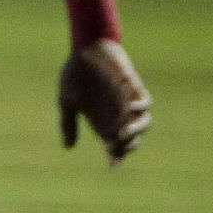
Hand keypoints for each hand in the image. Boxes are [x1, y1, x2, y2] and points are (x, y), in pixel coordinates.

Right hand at [59, 39, 150, 162]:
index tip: (113, 164)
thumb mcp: (67, 100)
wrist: (85, 47)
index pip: (115, 144)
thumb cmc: (76, 72)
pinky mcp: (134, 88)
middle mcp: (118, 114)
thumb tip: (68, 148)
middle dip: (125, 146)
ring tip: (124, 133)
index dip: (117, 155)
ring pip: (142, 124)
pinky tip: (130, 107)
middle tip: (115, 146)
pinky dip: (140, 108)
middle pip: (131, 138)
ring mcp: (128, 101)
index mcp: (102, 119)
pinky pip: (145, 103)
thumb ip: (68, 123)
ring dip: (135, 131)